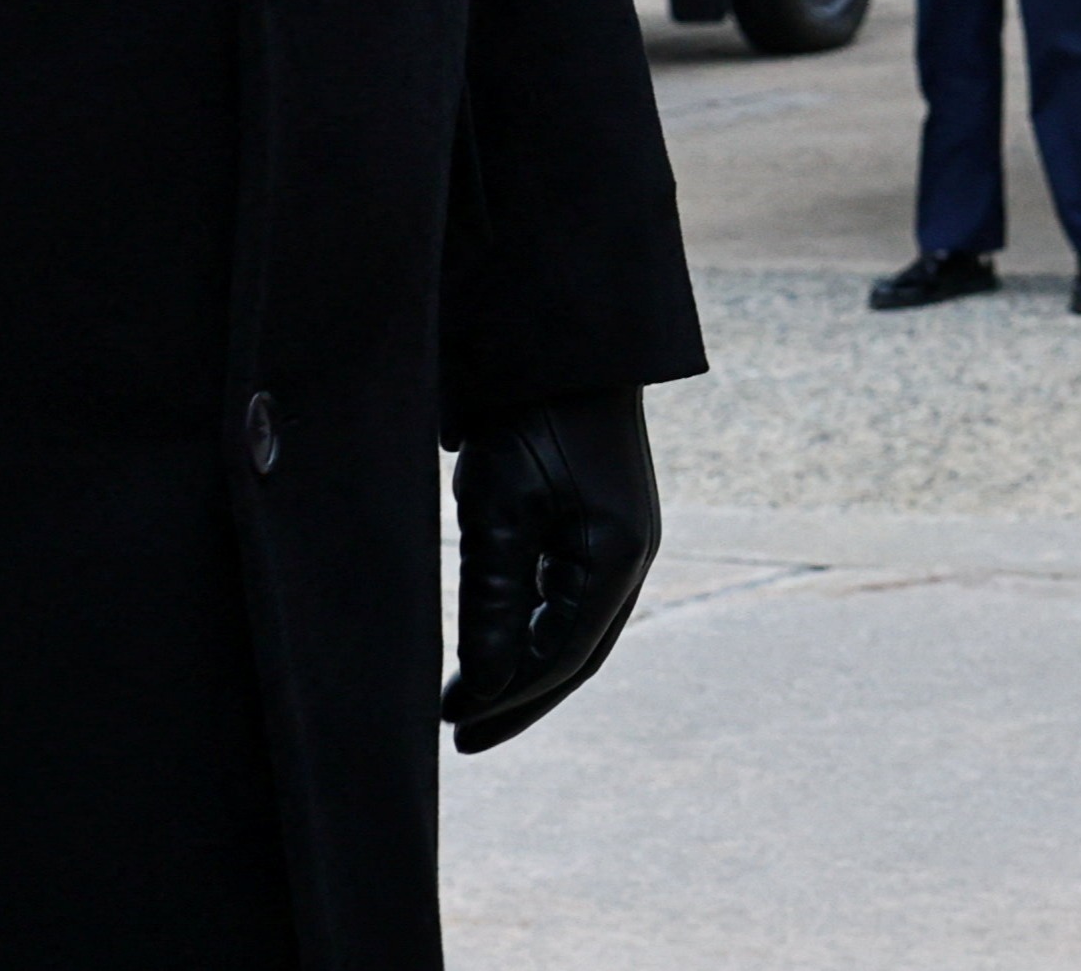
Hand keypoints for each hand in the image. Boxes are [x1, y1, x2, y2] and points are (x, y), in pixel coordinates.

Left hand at [447, 387, 662, 752]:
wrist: (559, 342)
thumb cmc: (529, 418)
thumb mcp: (500, 508)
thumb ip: (491, 601)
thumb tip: (482, 688)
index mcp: (616, 557)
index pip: (561, 656)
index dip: (507, 699)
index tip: (452, 727)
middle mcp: (627, 556)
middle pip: (574, 653)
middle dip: (518, 699)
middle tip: (461, 737)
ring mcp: (617, 539)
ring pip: (570, 628)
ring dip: (521, 666)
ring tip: (466, 701)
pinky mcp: (597, 522)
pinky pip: (565, 596)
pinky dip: (528, 627)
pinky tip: (493, 641)